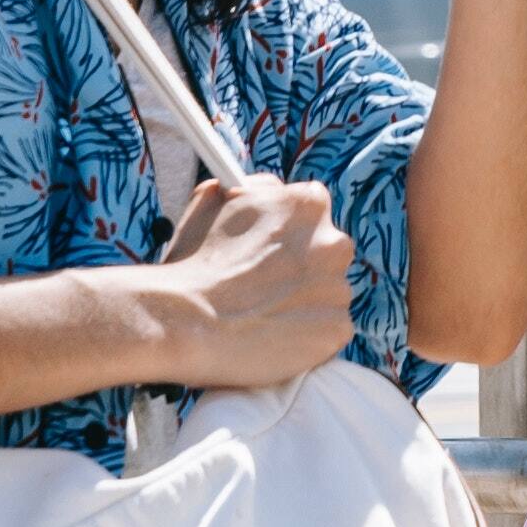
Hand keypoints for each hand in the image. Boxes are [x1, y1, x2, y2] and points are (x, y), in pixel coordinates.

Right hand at [148, 169, 357, 387]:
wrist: (187, 322)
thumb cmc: (194, 262)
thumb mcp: (215, 201)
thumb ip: (254, 188)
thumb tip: (269, 189)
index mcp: (309, 204)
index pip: (313, 209)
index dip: (290, 230)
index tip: (273, 249)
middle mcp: (333, 243)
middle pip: (328, 252)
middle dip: (304, 266)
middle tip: (267, 287)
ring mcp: (338, 289)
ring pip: (329, 293)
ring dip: (306, 302)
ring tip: (265, 316)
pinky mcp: (337, 329)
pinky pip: (329, 330)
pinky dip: (309, 336)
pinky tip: (275, 338)